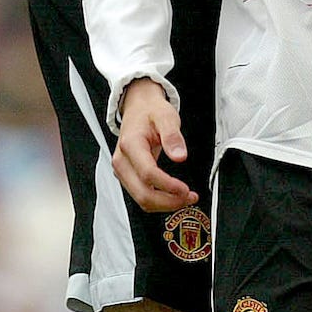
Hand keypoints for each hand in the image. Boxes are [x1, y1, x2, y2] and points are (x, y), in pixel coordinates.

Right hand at [113, 78, 196, 212]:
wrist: (138, 108)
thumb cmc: (150, 111)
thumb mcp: (166, 116)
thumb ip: (173, 136)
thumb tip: (180, 156)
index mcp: (130, 144)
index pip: (147, 173)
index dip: (167, 185)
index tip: (185, 189)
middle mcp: (122, 161)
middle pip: (142, 193)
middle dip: (168, 201)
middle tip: (190, 197)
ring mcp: (122, 171)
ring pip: (141, 199)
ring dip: (165, 204)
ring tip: (185, 198)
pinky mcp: (127, 176)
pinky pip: (141, 195)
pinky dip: (159, 200)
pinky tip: (174, 196)